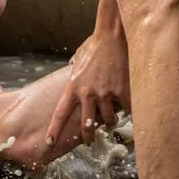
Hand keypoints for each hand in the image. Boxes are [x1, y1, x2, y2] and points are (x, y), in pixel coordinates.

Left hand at [46, 30, 130, 144]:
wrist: (111, 36)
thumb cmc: (94, 45)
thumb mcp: (78, 59)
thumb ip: (74, 69)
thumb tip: (72, 68)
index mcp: (73, 87)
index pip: (60, 113)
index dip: (54, 130)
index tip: (49, 142)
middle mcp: (87, 93)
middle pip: (85, 125)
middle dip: (87, 136)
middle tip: (89, 140)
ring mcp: (105, 93)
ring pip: (107, 119)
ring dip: (110, 121)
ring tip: (112, 119)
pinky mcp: (121, 91)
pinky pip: (126, 110)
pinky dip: (128, 111)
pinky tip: (129, 109)